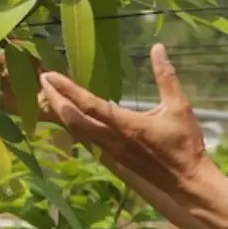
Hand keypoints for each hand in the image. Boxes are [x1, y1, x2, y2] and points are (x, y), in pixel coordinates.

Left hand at [36, 44, 213, 193]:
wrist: (185, 180)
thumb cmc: (184, 143)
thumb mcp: (179, 106)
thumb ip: (166, 76)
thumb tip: (157, 48)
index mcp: (126, 125)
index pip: (89, 105)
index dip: (67, 90)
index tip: (50, 75)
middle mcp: (111, 140)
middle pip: (73, 119)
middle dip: (54, 99)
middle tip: (41, 80)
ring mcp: (108, 152)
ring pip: (75, 131)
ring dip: (60, 113)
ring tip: (48, 95)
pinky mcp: (110, 159)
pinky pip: (84, 140)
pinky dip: (71, 127)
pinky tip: (66, 117)